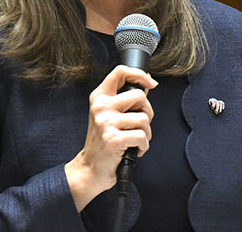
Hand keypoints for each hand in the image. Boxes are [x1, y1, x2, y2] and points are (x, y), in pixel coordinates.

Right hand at [65, 65, 157, 210]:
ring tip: (135, 140)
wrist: (90, 168)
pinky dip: (144, 146)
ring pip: (144, 119)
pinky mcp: (114, 139)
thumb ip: (124, 99)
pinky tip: (135, 150)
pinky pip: (142, 136)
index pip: (120, 72)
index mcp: (99, 97)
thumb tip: (146, 84)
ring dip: (146, 133)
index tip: (151, 84)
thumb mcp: (108, 115)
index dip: (140, 75)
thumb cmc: (103, 142)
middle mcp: (101, 107)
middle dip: (147, 112)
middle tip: (139, 124)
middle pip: (140, 96)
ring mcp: (106, 122)